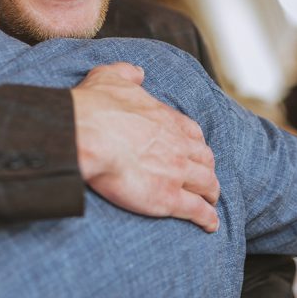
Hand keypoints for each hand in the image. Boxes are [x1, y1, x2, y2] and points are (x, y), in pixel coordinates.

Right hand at [71, 63, 218, 231]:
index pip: (193, 134)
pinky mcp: (168, 198)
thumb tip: (138, 72)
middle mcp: (178, 145)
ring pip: (206, 185)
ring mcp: (177, 173)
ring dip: (211, 194)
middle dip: (207, 169)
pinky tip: (210, 225)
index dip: (195, 144)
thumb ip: (127, 73)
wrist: (85, 135)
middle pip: (205, 160)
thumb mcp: (110, 77)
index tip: (194, 151)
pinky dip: (208, 218)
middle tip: (204, 178)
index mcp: (166, 119)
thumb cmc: (94, 107)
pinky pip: (197, 210)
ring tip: (210, 202)